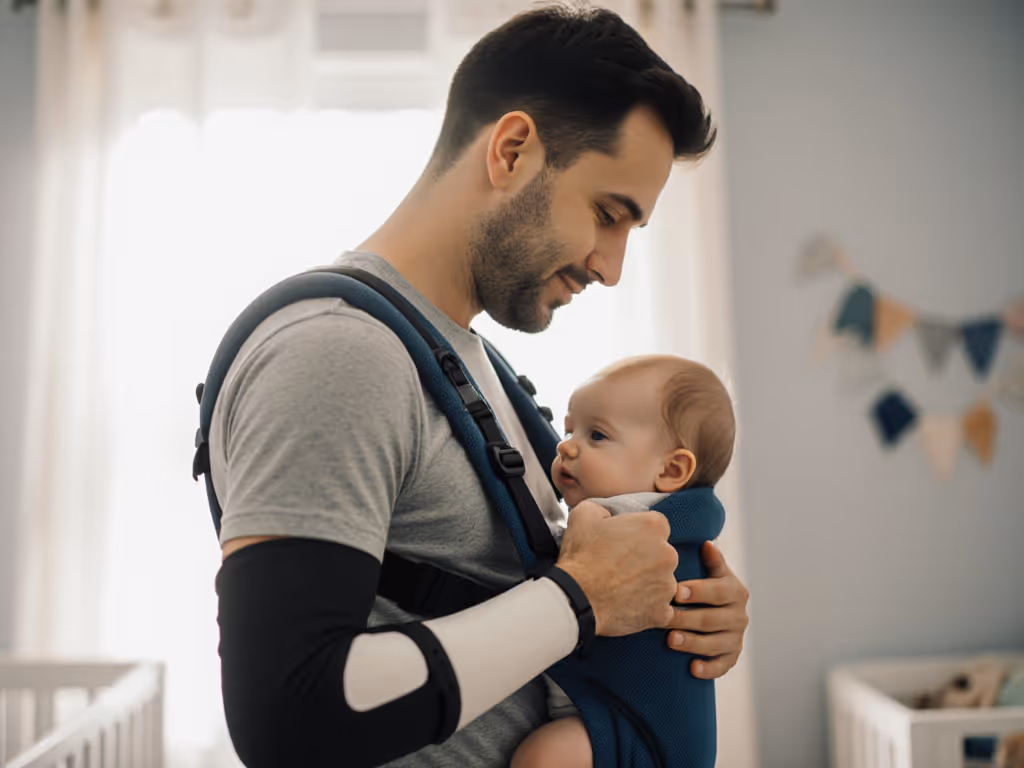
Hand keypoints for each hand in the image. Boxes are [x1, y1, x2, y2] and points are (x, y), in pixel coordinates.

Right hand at [554, 501, 677, 637]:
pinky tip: (628, 605)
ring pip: (662, 581)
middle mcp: (667, 555)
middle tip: (621, 566)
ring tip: (622, 588)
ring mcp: (667, 585)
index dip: (640, 533)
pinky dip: (647, 609)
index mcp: (652, 527)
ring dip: (648, 584)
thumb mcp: (584, 515)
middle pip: (663, 553)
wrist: (575, 598)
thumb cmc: (581, 557)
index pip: (656, 525)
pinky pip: (660, 609)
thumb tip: (608, 514)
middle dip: (647, 559)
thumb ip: (604, 508)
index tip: (626, 543)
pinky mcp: (661, 612)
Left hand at [665, 541, 749, 678]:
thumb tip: (706, 544)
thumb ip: (711, 560)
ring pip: (715, 644)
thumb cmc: (706, 586)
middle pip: (712, 619)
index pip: (718, 591)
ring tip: (671, 640)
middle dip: (687, 619)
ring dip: (692, 643)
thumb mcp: (711, 571)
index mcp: (735, 591)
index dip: (698, 591)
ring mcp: (736, 638)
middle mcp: (740, 615)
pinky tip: (693, 669)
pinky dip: (709, 669)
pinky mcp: (731, 656)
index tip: (676, 591)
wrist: (716, 609)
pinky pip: (722, 665)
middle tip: (664, 618)